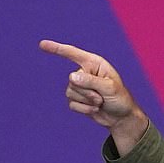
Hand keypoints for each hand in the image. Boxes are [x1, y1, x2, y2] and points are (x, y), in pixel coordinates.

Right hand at [39, 39, 147, 153]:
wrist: (121, 118)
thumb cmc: (120, 99)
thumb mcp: (110, 88)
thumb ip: (91, 81)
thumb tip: (71, 77)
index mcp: (94, 63)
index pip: (72, 53)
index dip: (57, 49)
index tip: (42, 44)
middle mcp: (85, 72)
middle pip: (72, 80)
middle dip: (88, 92)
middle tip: (102, 97)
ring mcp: (80, 86)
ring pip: (70, 92)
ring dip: (87, 101)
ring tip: (100, 102)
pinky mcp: (77, 99)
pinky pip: (71, 104)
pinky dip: (85, 109)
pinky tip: (95, 109)